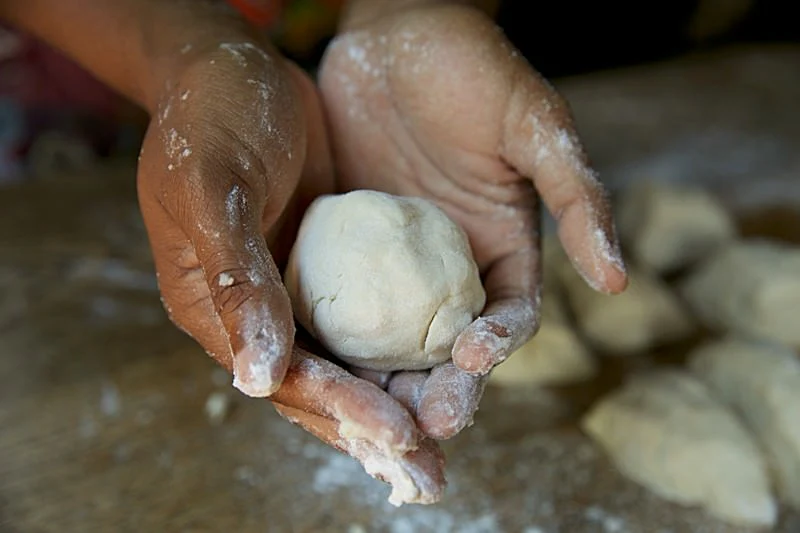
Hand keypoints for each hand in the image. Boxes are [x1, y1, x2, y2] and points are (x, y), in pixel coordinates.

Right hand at [136, 34, 445, 503]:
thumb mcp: (212, 190)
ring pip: (348, 362)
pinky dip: (397, 349)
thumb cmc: (208, 120)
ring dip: (394, 401)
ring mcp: (295, 290)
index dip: (341, 408)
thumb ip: (237, 280)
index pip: (284, 377)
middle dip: (376, 430)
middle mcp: (255, 313)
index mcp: (214, 309)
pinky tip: (441, 370)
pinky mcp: (329, 266)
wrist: (233, 67)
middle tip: (432, 473)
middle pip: (319, 388)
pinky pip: (366, 319)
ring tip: (447, 436)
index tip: (399, 433)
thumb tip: (256, 380)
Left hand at [319, 3, 627, 437]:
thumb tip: (617, 279)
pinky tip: (314, 359)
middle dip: (440, 389)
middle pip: (449, 347)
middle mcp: (449, 268)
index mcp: (501, 248)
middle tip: (421, 424)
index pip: (508, 317)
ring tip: (367, 414)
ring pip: (392, 339)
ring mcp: (394, 265)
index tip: (474, 362)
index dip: (497, 345)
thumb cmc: (472, 67)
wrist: (392, 31)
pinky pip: (338, 302)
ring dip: (384, 381)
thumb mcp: (532, 124)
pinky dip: (332, 336)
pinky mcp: (346, 250)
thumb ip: (575, 195)